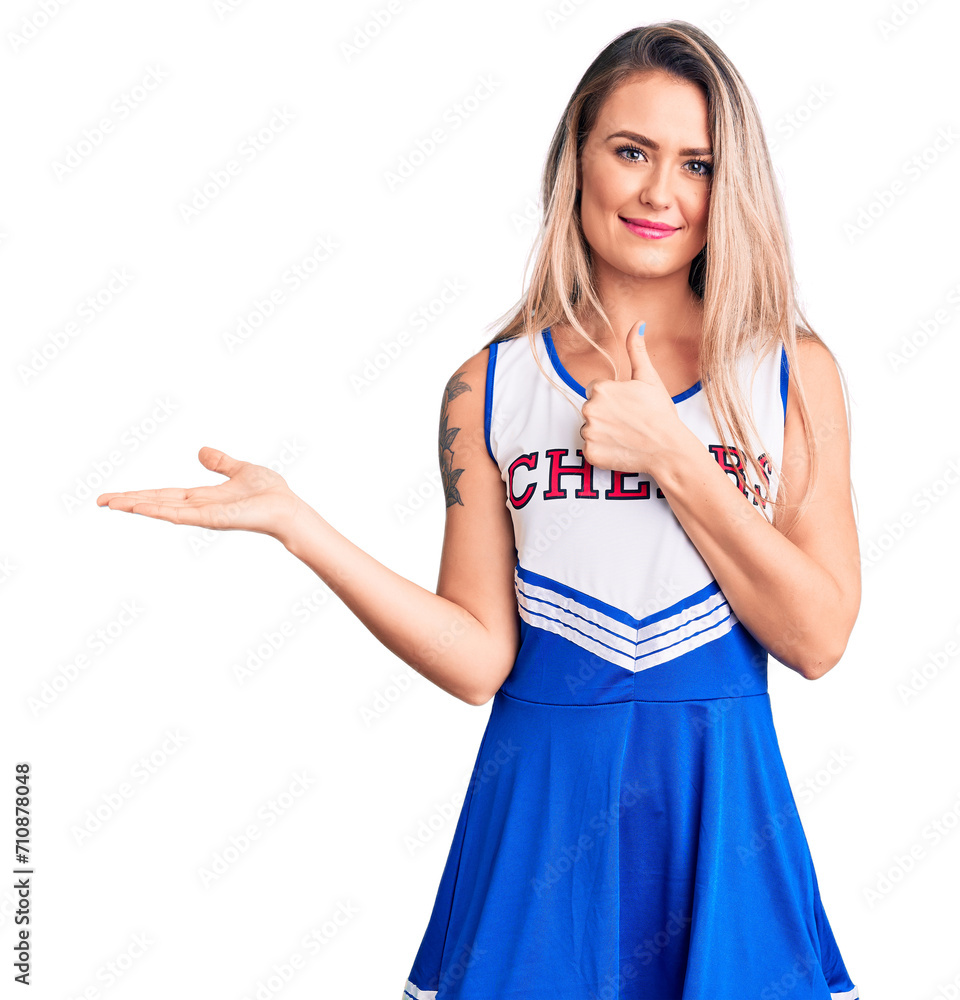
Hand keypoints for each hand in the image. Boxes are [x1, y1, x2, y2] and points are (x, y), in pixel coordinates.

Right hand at [95, 446, 306, 542]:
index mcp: (202, 497)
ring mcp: (202, 515)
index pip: (163, 495)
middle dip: (128, 502)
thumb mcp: (240, 469)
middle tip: (100, 501)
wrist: (287, 507)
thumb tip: (201, 451)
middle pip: (155, 503)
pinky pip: (179, 515)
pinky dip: (157, 511)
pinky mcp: (211, 519)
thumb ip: (220, 462)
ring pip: (161, 509)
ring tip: (110, 503)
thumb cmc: (270, 493)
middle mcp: (198, 507)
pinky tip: (139, 508)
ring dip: (136, 506)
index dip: (140, 494)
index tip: (116, 495)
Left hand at [579, 321, 684, 475]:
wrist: (668, 449)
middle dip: (606, 415)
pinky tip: (621, 449)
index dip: (614, 399)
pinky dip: (603, 451)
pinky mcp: (590, 454)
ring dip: (603, 433)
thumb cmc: (660, 413)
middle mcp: (589, 409)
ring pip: (590, 430)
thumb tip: (638, 323)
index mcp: (600, 389)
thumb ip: (637, 350)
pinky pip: (591, 450)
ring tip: (626, 436)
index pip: (596, 391)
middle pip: (591, 410)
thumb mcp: (649, 378)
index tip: (630, 407)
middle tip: (629, 423)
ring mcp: (589, 433)